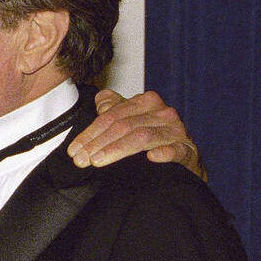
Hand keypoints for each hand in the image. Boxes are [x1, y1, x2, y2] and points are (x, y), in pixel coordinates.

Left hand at [67, 89, 205, 179]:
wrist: (184, 161)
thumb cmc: (154, 139)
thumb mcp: (132, 121)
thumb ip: (115, 110)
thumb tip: (100, 99)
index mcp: (146, 102)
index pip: (111, 116)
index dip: (89, 133)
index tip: (73, 150)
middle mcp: (162, 113)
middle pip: (123, 126)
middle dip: (98, 144)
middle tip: (81, 160)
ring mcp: (176, 131)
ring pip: (142, 137)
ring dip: (117, 149)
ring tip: (97, 161)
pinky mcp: (187, 150)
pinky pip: (176, 150)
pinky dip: (164, 153)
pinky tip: (151, 157)